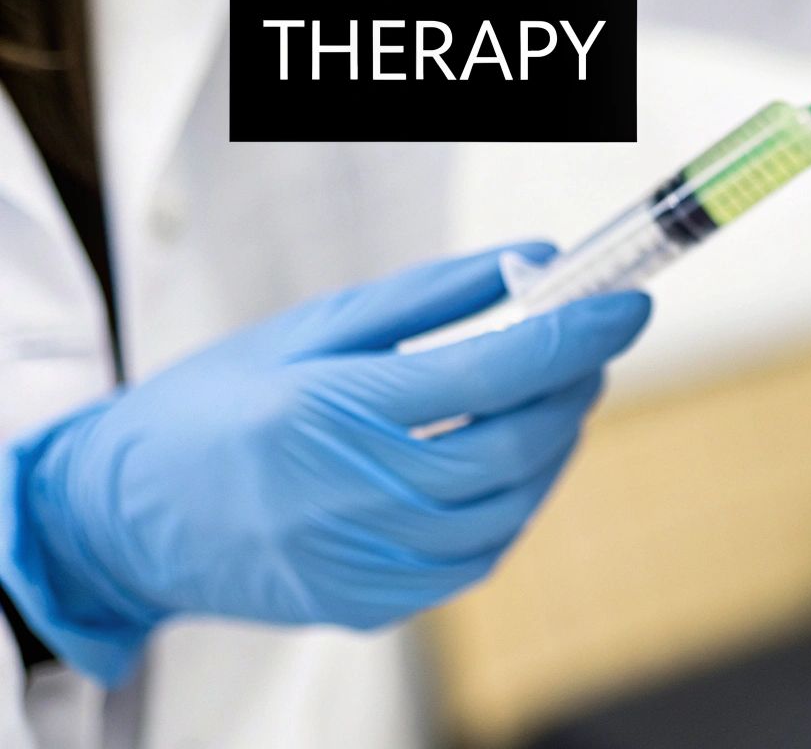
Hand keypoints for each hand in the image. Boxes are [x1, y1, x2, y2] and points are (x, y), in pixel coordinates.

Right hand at [0, 245, 649, 683]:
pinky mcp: (369, 604)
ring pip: (510, 506)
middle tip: (594, 344)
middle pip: (516, 444)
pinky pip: (477, 557)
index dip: (578, 334)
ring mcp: (362, 561)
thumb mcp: (313, 327)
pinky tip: (511, 462)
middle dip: (576, 387)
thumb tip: (538, 259)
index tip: (629, 301)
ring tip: (556, 396)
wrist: (127, 518)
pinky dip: (514, 503)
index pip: (495, 370)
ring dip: (555, 445)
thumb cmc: (217, 405)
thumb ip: (433, 294)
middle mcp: (350, 494)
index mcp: (331, 410)